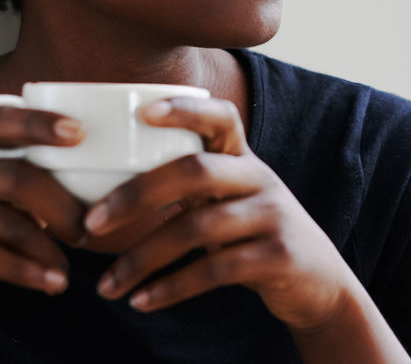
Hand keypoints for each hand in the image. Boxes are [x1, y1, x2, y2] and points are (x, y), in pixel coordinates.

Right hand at [0, 106, 87, 328]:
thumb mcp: (12, 209)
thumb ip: (43, 191)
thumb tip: (109, 189)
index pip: (4, 124)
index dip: (39, 123)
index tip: (79, 132)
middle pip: (16, 177)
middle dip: (60, 205)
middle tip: (88, 232)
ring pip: (3, 220)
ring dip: (45, 248)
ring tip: (67, 272)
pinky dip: (24, 270)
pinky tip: (50, 283)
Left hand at [85, 97, 356, 330]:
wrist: (318, 281)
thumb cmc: (253, 234)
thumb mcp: (231, 200)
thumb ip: (190, 186)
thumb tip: (107, 189)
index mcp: (243, 159)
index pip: (221, 117)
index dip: (184, 109)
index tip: (140, 112)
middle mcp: (259, 179)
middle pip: (195, 170)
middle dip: (137, 194)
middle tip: (92, 223)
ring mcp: (271, 217)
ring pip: (197, 227)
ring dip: (143, 258)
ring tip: (106, 285)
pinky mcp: (277, 257)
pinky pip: (214, 270)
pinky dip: (171, 288)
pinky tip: (141, 301)